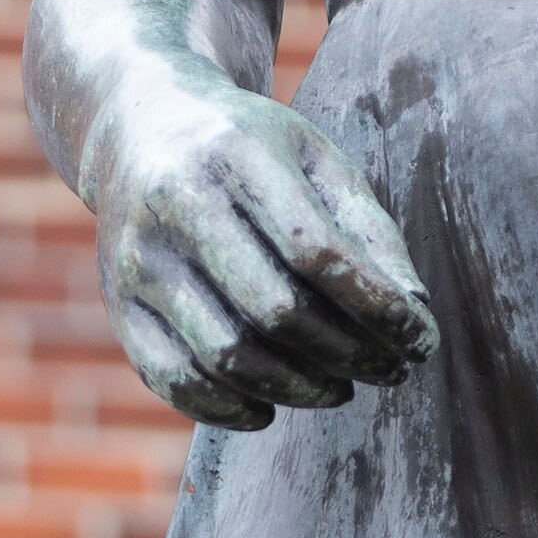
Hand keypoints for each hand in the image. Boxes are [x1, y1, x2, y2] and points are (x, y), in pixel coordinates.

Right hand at [82, 69, 437, 430]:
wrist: (142, 128)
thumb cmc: (251, 151)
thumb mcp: (315, 159)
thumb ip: (369, 229)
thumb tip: (414, 312)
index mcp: (235, 152)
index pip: (313, 247)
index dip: (374, 304)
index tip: (418, 336)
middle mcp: (176, 201)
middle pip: (274, 306)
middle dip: (347, 353)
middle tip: (389, 371)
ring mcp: (138, 256)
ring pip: (226, 353)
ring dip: (298, 388)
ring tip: (340, 389)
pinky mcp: (119, 304)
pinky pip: (174, 379)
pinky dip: (229, 409)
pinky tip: (270, 408)